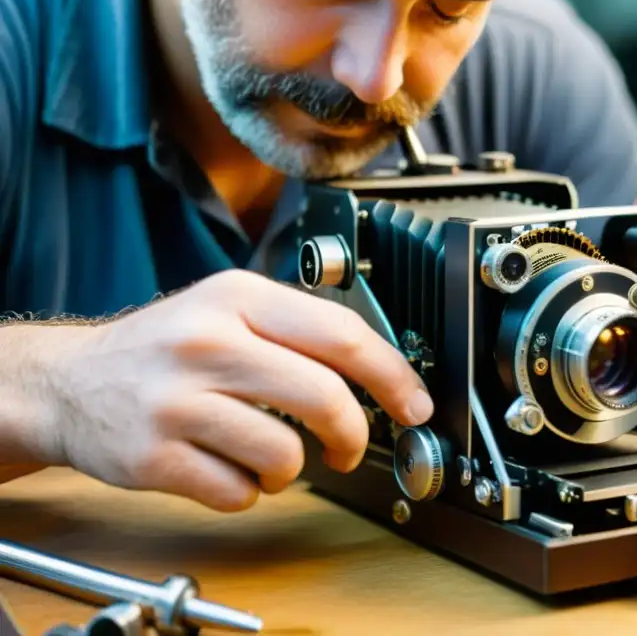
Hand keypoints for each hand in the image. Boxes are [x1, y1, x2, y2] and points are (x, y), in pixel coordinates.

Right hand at [33, 270, 431, 510]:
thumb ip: (298, 330)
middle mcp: (208, 342)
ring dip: (291, 468)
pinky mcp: (154, 456)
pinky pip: (238, 491)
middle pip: (325, 397)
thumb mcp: (228, 310)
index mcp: (237, 297)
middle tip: (348, 446)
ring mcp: (177, 401)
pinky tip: (225, 465)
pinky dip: (246, 489)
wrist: (70, 382)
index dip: (392, 375)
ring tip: (269, 453)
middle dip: (352, 433)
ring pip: (285, 453)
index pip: (342, 334)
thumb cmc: (165, 348)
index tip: (414, 404)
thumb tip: (382, 370)